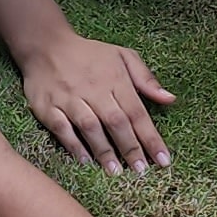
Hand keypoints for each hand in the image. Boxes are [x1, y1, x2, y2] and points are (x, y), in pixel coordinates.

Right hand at [18, 34, 174, 173]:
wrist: (46, 45)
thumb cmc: (89, 54)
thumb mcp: (123, 56)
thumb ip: (146, 79)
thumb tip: (170, 100)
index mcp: (115, 79)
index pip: (137, 113)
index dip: (151, 138)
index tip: (163, 160)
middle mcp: (94, 90)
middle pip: (116, 121)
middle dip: (130, 148)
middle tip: (140, 171)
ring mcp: (70, 98)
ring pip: (90, 126)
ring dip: (103, 150)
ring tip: (115, 171)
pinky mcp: (48, 106)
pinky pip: (61, 127)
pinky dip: (73, 144)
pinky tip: (84, 160)